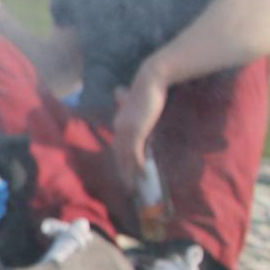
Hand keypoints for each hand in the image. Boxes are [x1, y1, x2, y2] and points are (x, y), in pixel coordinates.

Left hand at [111, 67, 168, 190]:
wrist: (150, 81)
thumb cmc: (147, 91)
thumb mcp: (138, 106)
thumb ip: (133, 112)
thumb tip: (129, 107)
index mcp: (119, 124)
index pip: (118, 148)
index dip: (121, 162)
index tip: (125, 175)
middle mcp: (119, 128)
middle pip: (119, 156)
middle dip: (123, 173)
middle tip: (127, 188)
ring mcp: (126, 130)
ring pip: (126, 157)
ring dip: (129, 173)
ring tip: (133, 187)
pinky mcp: (136, 130)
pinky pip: (136, 151)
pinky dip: (139, 164)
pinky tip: (143, 173)